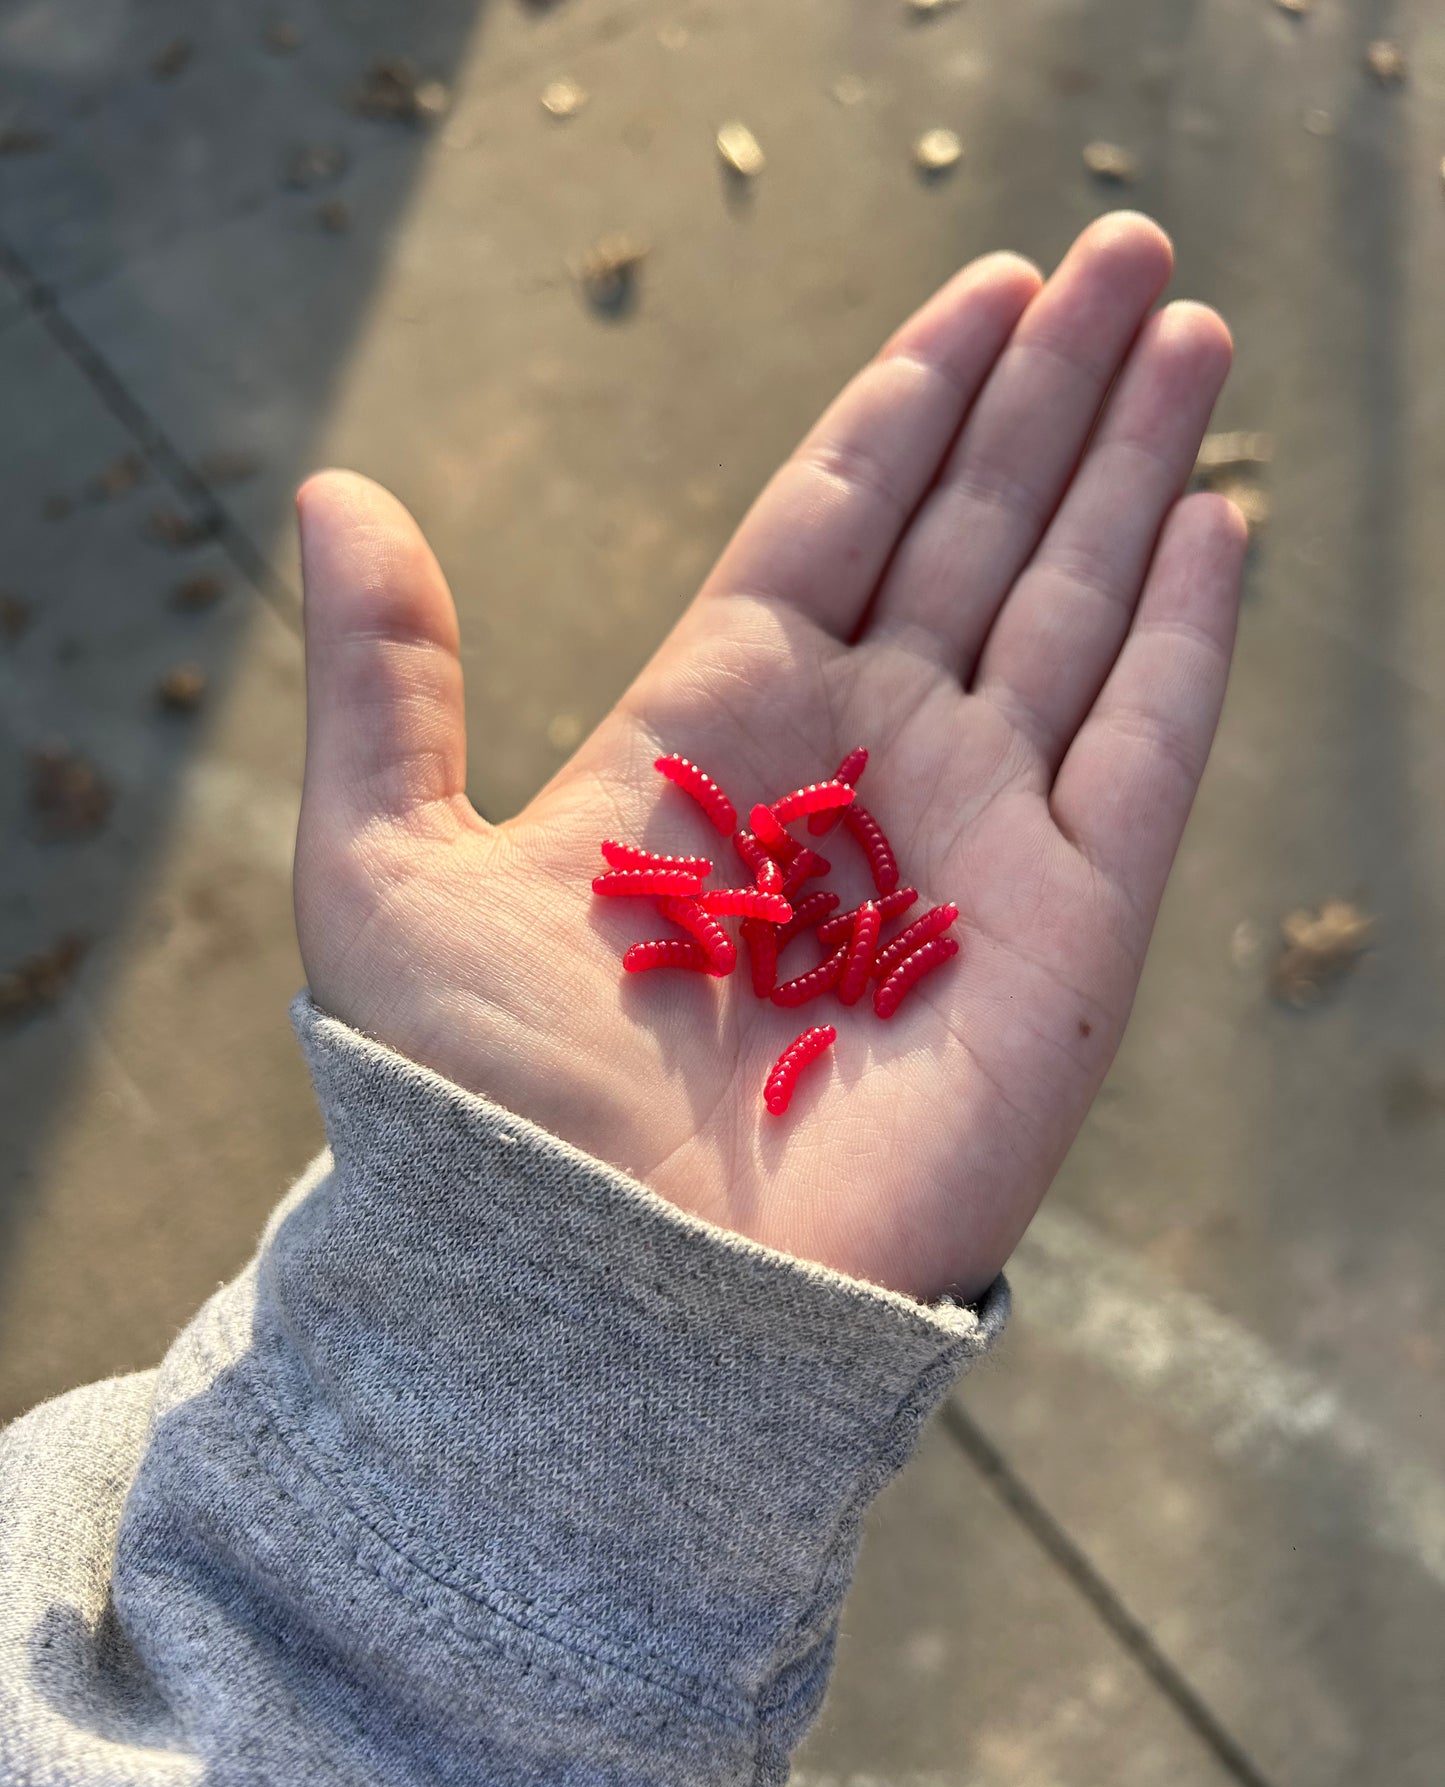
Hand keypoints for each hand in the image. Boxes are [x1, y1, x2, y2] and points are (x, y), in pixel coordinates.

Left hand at [294, 213, 1244, 1301]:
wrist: (611, 1302)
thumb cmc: (488, 1109)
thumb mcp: (384, 869)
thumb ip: (381, 682)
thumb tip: (337, 491)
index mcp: (718, 727)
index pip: (839, 517)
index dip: (915, 399)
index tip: (989, 286)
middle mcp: (859, 767)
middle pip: (976, 534)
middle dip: (1052, 392)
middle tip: (1130, 249)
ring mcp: (972, 844)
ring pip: (1073, 612)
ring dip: (1133, 470)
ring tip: (1190, 328)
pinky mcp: (1067, 936)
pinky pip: (1143, 756)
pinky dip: (1183, 640)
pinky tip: (1211, 517)